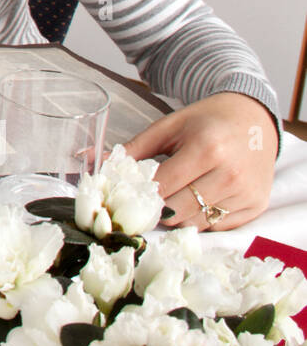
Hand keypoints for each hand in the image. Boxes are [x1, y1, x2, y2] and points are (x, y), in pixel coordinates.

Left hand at [124, 92, 276, 231]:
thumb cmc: (206, 121)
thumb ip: (132, 149)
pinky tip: (197, 199)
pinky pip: (216, 226)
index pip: (161, 187)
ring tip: (174, 195)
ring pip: (195, 223)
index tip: (128, 192)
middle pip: (177, 211)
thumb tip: (88, 159)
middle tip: (148, 196)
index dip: (140, 192)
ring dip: (176, 215)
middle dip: (156, 207)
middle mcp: (230, 174)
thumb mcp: (167, 127)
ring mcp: (246, 193)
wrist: (254, 119)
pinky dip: (200, 218)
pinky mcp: (256, 206)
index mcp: (206, 148)